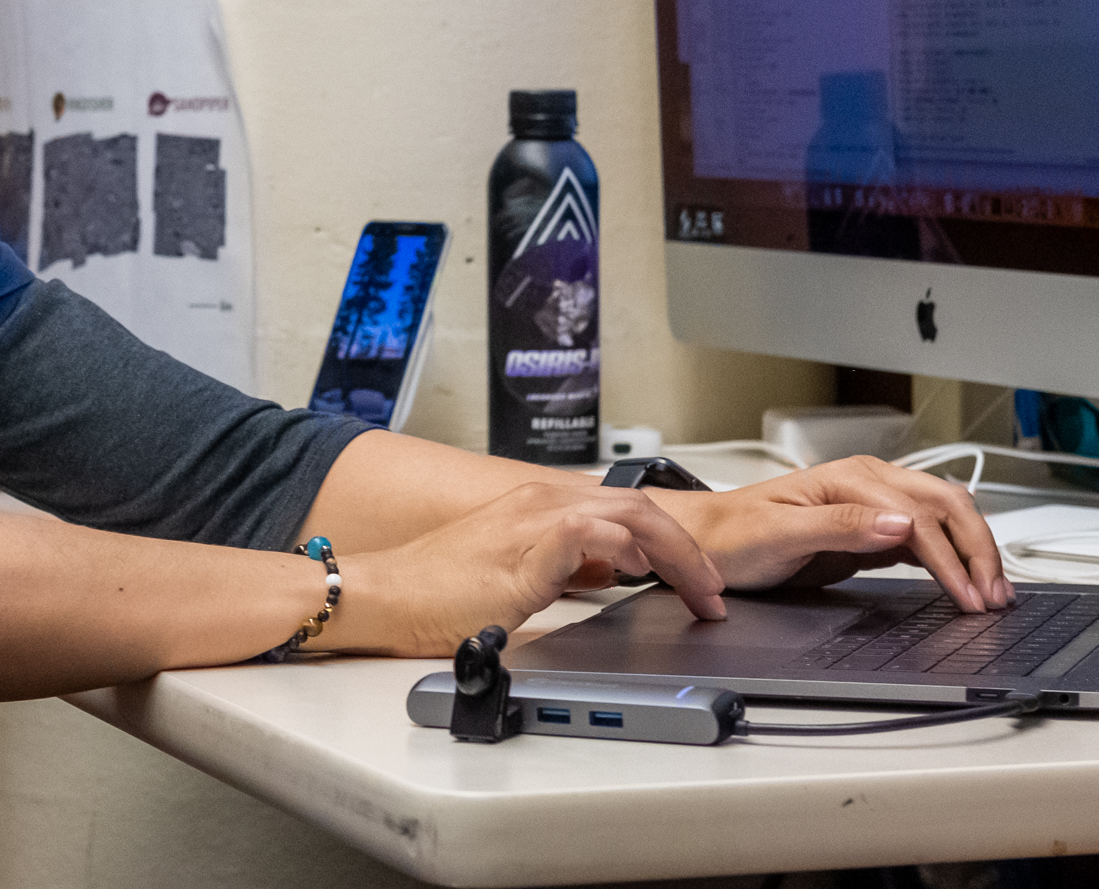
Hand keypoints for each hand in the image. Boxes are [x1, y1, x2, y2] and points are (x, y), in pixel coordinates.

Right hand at [325, 481, 727, 657]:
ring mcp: (531, 521)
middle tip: (713, 591)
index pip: (627, 507)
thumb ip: (562, 567)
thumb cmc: (437, 591)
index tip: (697, 578)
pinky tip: (637, 575)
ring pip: (626, 513)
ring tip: (697, 591)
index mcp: (542, 506)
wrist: (385, 595)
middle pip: (640, 506)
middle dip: (689, 550)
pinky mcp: (520, 551)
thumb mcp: (519, 574)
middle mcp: (541, 502)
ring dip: (674, 553)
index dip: (673, 542)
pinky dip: (622, 550)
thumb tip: (604, 577)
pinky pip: (586, 534)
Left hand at [650, 455, 1011, 611]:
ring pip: (944, 519)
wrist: (705, 541)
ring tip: (995, 593)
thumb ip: (841, 526)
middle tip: (997, 597)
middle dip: (978, 551)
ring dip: (973, 553)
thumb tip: (901, 523)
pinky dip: (952, 559)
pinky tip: (966, 582)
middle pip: (946, 507)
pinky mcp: (870, 531)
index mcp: (850, 478)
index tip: (968, 597)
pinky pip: (926, 538)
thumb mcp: (780, 532)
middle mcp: (867, 484)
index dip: (950, 560)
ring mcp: (872, 505)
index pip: (920, 517)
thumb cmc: (731, 534)